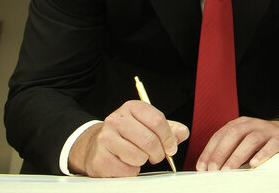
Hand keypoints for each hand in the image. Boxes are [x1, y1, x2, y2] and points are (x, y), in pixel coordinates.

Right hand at [69, 100, 188, 176]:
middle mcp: (116, 119)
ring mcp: (106, 138)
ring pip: (139, 156)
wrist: (97, 145)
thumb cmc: (128, 135)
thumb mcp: (149, 126)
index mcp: (132, 107)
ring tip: (139, 156)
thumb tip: (182, 134)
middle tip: (158, 156)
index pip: (157, 120)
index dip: (169, 137)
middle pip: (150, 140)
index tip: (171, 147)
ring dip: (144, 161)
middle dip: (159, 153)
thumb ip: (170, 128)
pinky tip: (126, 163)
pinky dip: (132, 171)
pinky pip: (127, 170)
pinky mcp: (100, 158)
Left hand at [196, 116, 278, 170]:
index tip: (202, 166)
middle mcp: (253, 124)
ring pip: (251, 139)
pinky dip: (262, 154)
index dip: (210, 150)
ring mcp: (268, 130)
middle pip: (234, 134)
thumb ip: (230, 151)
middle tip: (214, 169)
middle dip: (221, 152)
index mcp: (241, 124)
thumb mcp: (245, 143)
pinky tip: (254, 164)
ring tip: (229, 170)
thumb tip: (209, 168)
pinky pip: (272, 145)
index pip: (221, 134)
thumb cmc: (263, 143)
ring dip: (237, 155)